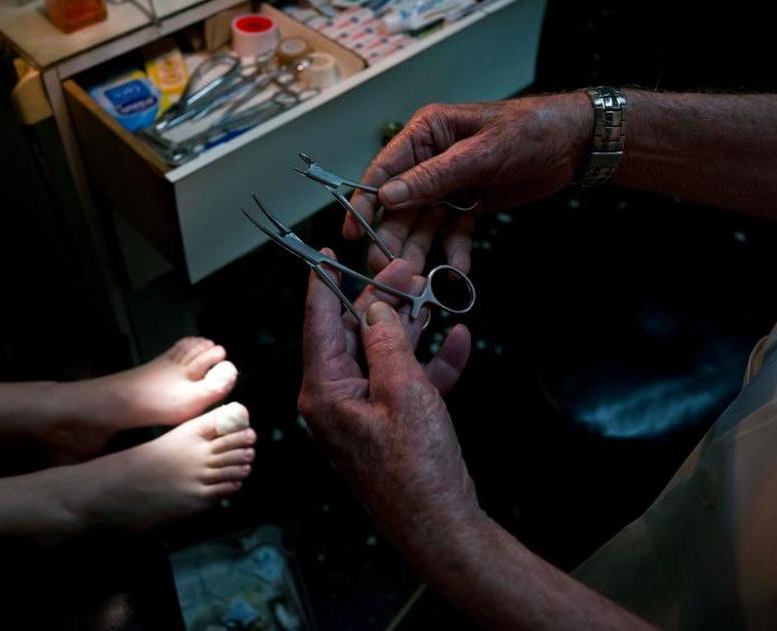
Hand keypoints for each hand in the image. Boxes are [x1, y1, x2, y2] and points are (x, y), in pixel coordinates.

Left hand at [299, 254, 479, 548]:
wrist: (441, 524)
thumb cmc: (416, 464)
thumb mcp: (403, 390)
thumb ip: (387, 342)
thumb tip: (373, 306)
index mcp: (324, 391)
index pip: (319, 323)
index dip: (323, 284)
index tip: (326, 254)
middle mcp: (336, 400)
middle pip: (352, 334)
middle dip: (380, 300)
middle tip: (406, 270)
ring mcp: (363, 413)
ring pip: (383, 355)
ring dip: (409, 326)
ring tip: (430, 293)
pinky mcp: (390, 424)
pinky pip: (406, 383)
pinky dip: (431, 362)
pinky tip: (457, 339)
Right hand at [345, 95, 592, 272]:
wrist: (574, 142)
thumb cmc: (527, 132)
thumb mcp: (480, 153)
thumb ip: (433, 177)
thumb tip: (388, 196)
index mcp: (426, 134)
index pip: (385, 170)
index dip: (365, 201)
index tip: (351, 231)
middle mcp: (430, 159)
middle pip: (401, 203)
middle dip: (393, 236)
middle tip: (384, 268)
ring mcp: (449, 183)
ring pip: (425, 222)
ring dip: (420, 249)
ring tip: (416, 279)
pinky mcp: (469, 203)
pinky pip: (453, 230)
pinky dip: (454, 249)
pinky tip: (457, 269)